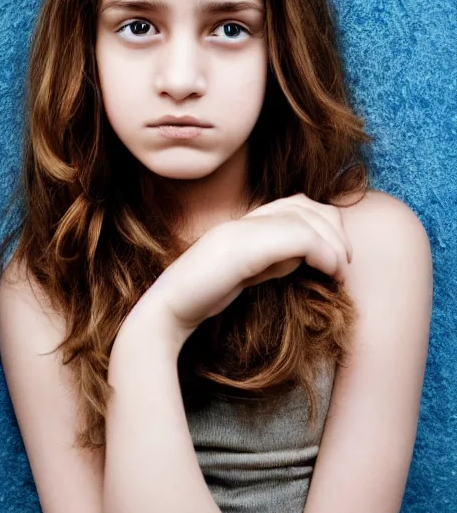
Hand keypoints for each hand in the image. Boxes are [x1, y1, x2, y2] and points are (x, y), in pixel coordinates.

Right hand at [143, 193, 352, 350]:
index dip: (325, 224)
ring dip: (333, 244)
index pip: (297, 203)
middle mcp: (246, 218)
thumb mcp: (249, 272)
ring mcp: (244, 229)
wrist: (170, 308)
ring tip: (339, 271)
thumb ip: (275, 259)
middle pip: (307, 205)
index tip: (336, 258)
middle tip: (342, 264)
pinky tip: (329, 273)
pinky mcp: (245, 246)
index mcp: (246, 222)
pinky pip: (301, 238)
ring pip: (307, 218)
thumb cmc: (207, 295)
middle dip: (335, 231)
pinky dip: (324, 254)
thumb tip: (306, 255)